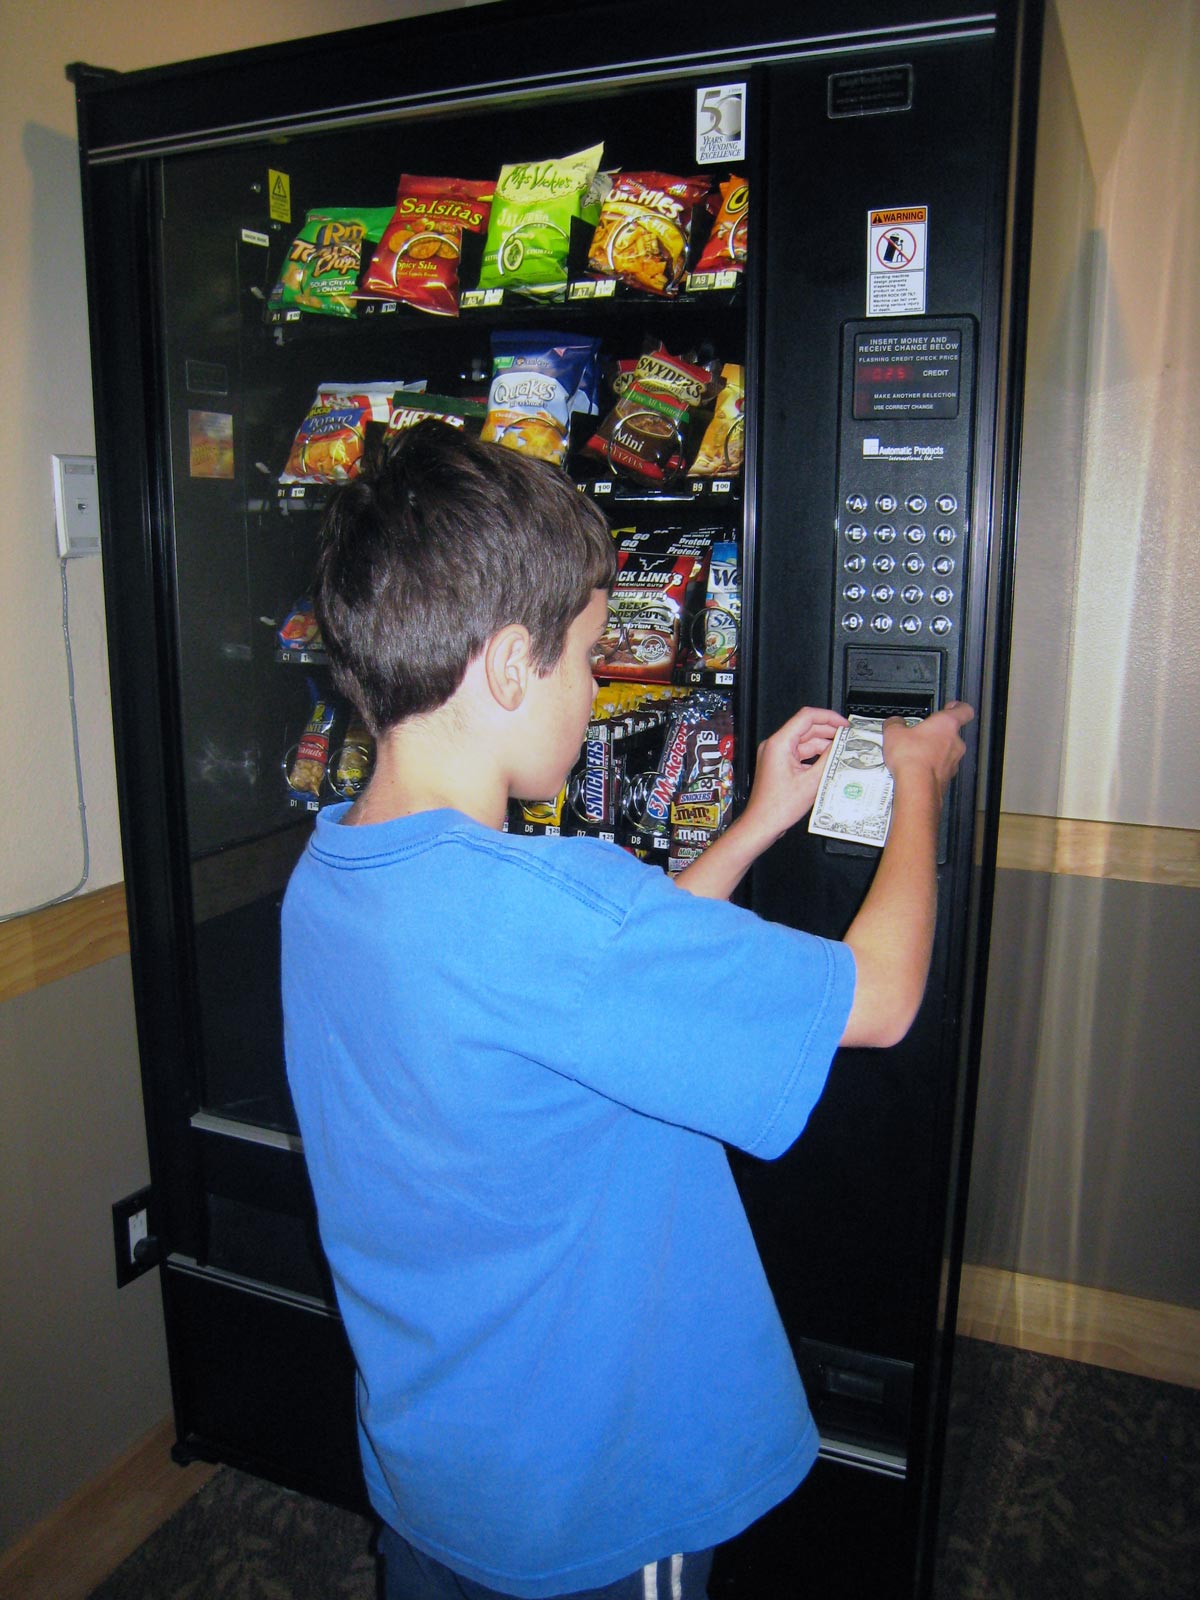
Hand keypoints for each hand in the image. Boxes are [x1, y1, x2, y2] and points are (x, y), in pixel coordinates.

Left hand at [742, 705, 848, 842]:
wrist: (762, 824)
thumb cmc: (777, 807)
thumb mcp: (812, 782)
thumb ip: (829, 760)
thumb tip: (842, 745)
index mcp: (779, 743)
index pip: (807, 717)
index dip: (829, 717)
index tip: (844, 724)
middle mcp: (775, 745)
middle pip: (807, 728)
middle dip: (829, 732)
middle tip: (848, 738)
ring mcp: (776, 754)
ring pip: (805, 741)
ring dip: (824, 745)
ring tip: (842, 750)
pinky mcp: (779, 764)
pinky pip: (801, 753)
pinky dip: (815, 756)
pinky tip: (830, 761)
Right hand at [882, 701, 973, 800]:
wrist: (917, 787)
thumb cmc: (911, 758)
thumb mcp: (893, 733)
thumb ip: (895, 723)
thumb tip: (894, 722)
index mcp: (946, 724)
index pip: (964, 710)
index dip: (959, 707)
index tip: (952, 707)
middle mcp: (955, 742)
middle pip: (952, 733)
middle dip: (937, 733)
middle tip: (922, 734)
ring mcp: (953, 761)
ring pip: (947, 752)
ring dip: (935, 751)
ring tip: (916, 754)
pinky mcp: (948, 777)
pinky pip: (941, 768)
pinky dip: (932, 767)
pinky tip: (917, 769)